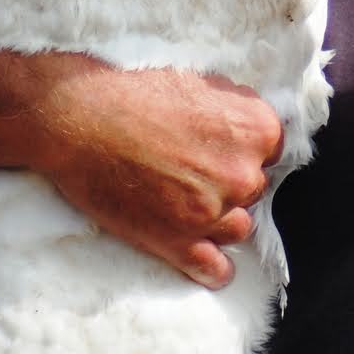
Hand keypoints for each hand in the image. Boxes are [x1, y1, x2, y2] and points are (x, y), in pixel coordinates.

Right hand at [30, 59, 283, 287]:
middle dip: (229, 182)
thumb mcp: (202, 85)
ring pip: (238, 227)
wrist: (81, 120)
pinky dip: (213, 269)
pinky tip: (208, 263)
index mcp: (256, 129)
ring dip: (219, 219)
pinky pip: (214, 269)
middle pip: (253, 188)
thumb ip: (235, 111)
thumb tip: (250, 130)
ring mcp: (212, 212)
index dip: (245, 151)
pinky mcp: (179, 242)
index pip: (272, 150)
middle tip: (191, 171)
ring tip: (185, 203)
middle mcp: (242, 173)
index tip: (221, 150)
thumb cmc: (137, 95)